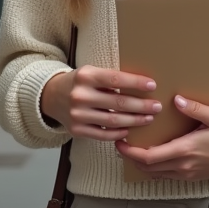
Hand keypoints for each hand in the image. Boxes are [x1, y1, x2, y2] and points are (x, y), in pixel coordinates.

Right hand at [40, 66, 161, 140]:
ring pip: (113, 120)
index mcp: (85, 76)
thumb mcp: (91, 73)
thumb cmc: (79, 83)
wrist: (51, 96)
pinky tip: (129, 130)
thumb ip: (110, 79)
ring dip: (134, 120)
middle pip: (118, 102)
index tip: (152, 85)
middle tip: (156, 106)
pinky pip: (102, 134)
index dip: (135, 83)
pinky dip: (118, 133)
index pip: (115, 79)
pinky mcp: (76, 130)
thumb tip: (142, 86)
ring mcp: (77, 114)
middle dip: (141, 105)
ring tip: (148, 118)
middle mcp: (80, 95)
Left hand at [115, 95, 208, 181]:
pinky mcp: (191, 177)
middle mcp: (183, 166)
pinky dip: (154, 167)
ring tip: (134, 147)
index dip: (130, 152)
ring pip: (155, 174)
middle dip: (131, 157)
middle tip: (121, 142)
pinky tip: (154, 154)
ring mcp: (187, 174)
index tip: (120, 141)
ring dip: (141, 163)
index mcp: (185, 150)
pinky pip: (165, 176)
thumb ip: (195, 108)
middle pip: (147, 168)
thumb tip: (175, 100)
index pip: (149, 157)